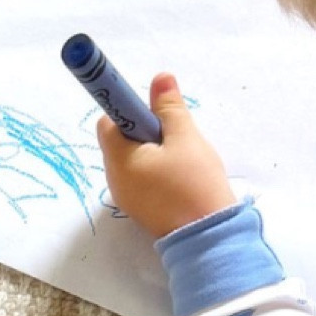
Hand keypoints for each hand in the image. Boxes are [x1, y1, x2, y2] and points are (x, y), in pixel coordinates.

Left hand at [98, 73, 235, 237]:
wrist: (207, 237)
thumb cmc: (194, 184)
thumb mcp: (185, 138)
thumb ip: (170, 107)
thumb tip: (160, 78)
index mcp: (119, 160)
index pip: (108, 122)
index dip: (128, 109)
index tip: (153, 111)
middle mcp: (115, 179)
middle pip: (120, 140)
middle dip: (144, 130)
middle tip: (174, 136)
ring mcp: (126, 197)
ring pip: (132, 159)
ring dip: (152, 150)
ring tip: (180, 157)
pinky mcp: (140, 208)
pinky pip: (140, 178)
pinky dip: (155, 168)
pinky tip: (178, 174)